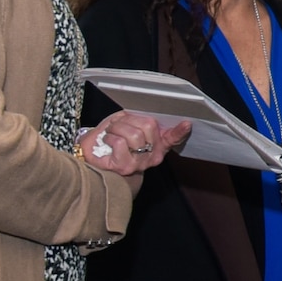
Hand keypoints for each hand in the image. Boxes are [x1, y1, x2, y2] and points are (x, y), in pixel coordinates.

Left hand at [77, 112, 191, 176]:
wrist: (94, 157)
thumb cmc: (112, 140)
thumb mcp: (128, 125)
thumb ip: (140, 120)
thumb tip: (144, 113)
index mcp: (157, 144)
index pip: (173, 137)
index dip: (180, 130)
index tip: (187, 123)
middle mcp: (153, 155)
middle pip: (149, 125)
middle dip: (129, 119)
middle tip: (118, 123)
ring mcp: (141, 162)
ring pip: (134, 134)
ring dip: (117, 127)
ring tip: (111, 132)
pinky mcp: (126, 167)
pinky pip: (120, 142)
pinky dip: (110, 137)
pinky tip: (107, 140)